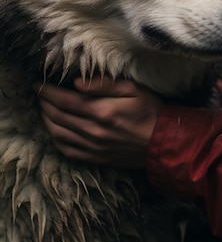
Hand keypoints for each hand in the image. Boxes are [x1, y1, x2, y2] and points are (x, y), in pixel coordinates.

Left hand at [37, 77, 162, 167]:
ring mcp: (93, 147)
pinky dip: (56, 140)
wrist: (164, 142)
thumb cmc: (151, 111)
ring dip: (46, 120)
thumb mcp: (133, 88)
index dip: (47, 91)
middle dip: (44, 103)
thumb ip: (104, 84)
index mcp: (101, 111)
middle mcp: (93, 131)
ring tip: (44, 109)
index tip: (37, 84)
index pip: (64, 100)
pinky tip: (55, 130)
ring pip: (58, 134)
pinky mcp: (96, 158)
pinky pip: (67, 150)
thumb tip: (76, 83)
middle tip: (39, 93)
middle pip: (57, 116)